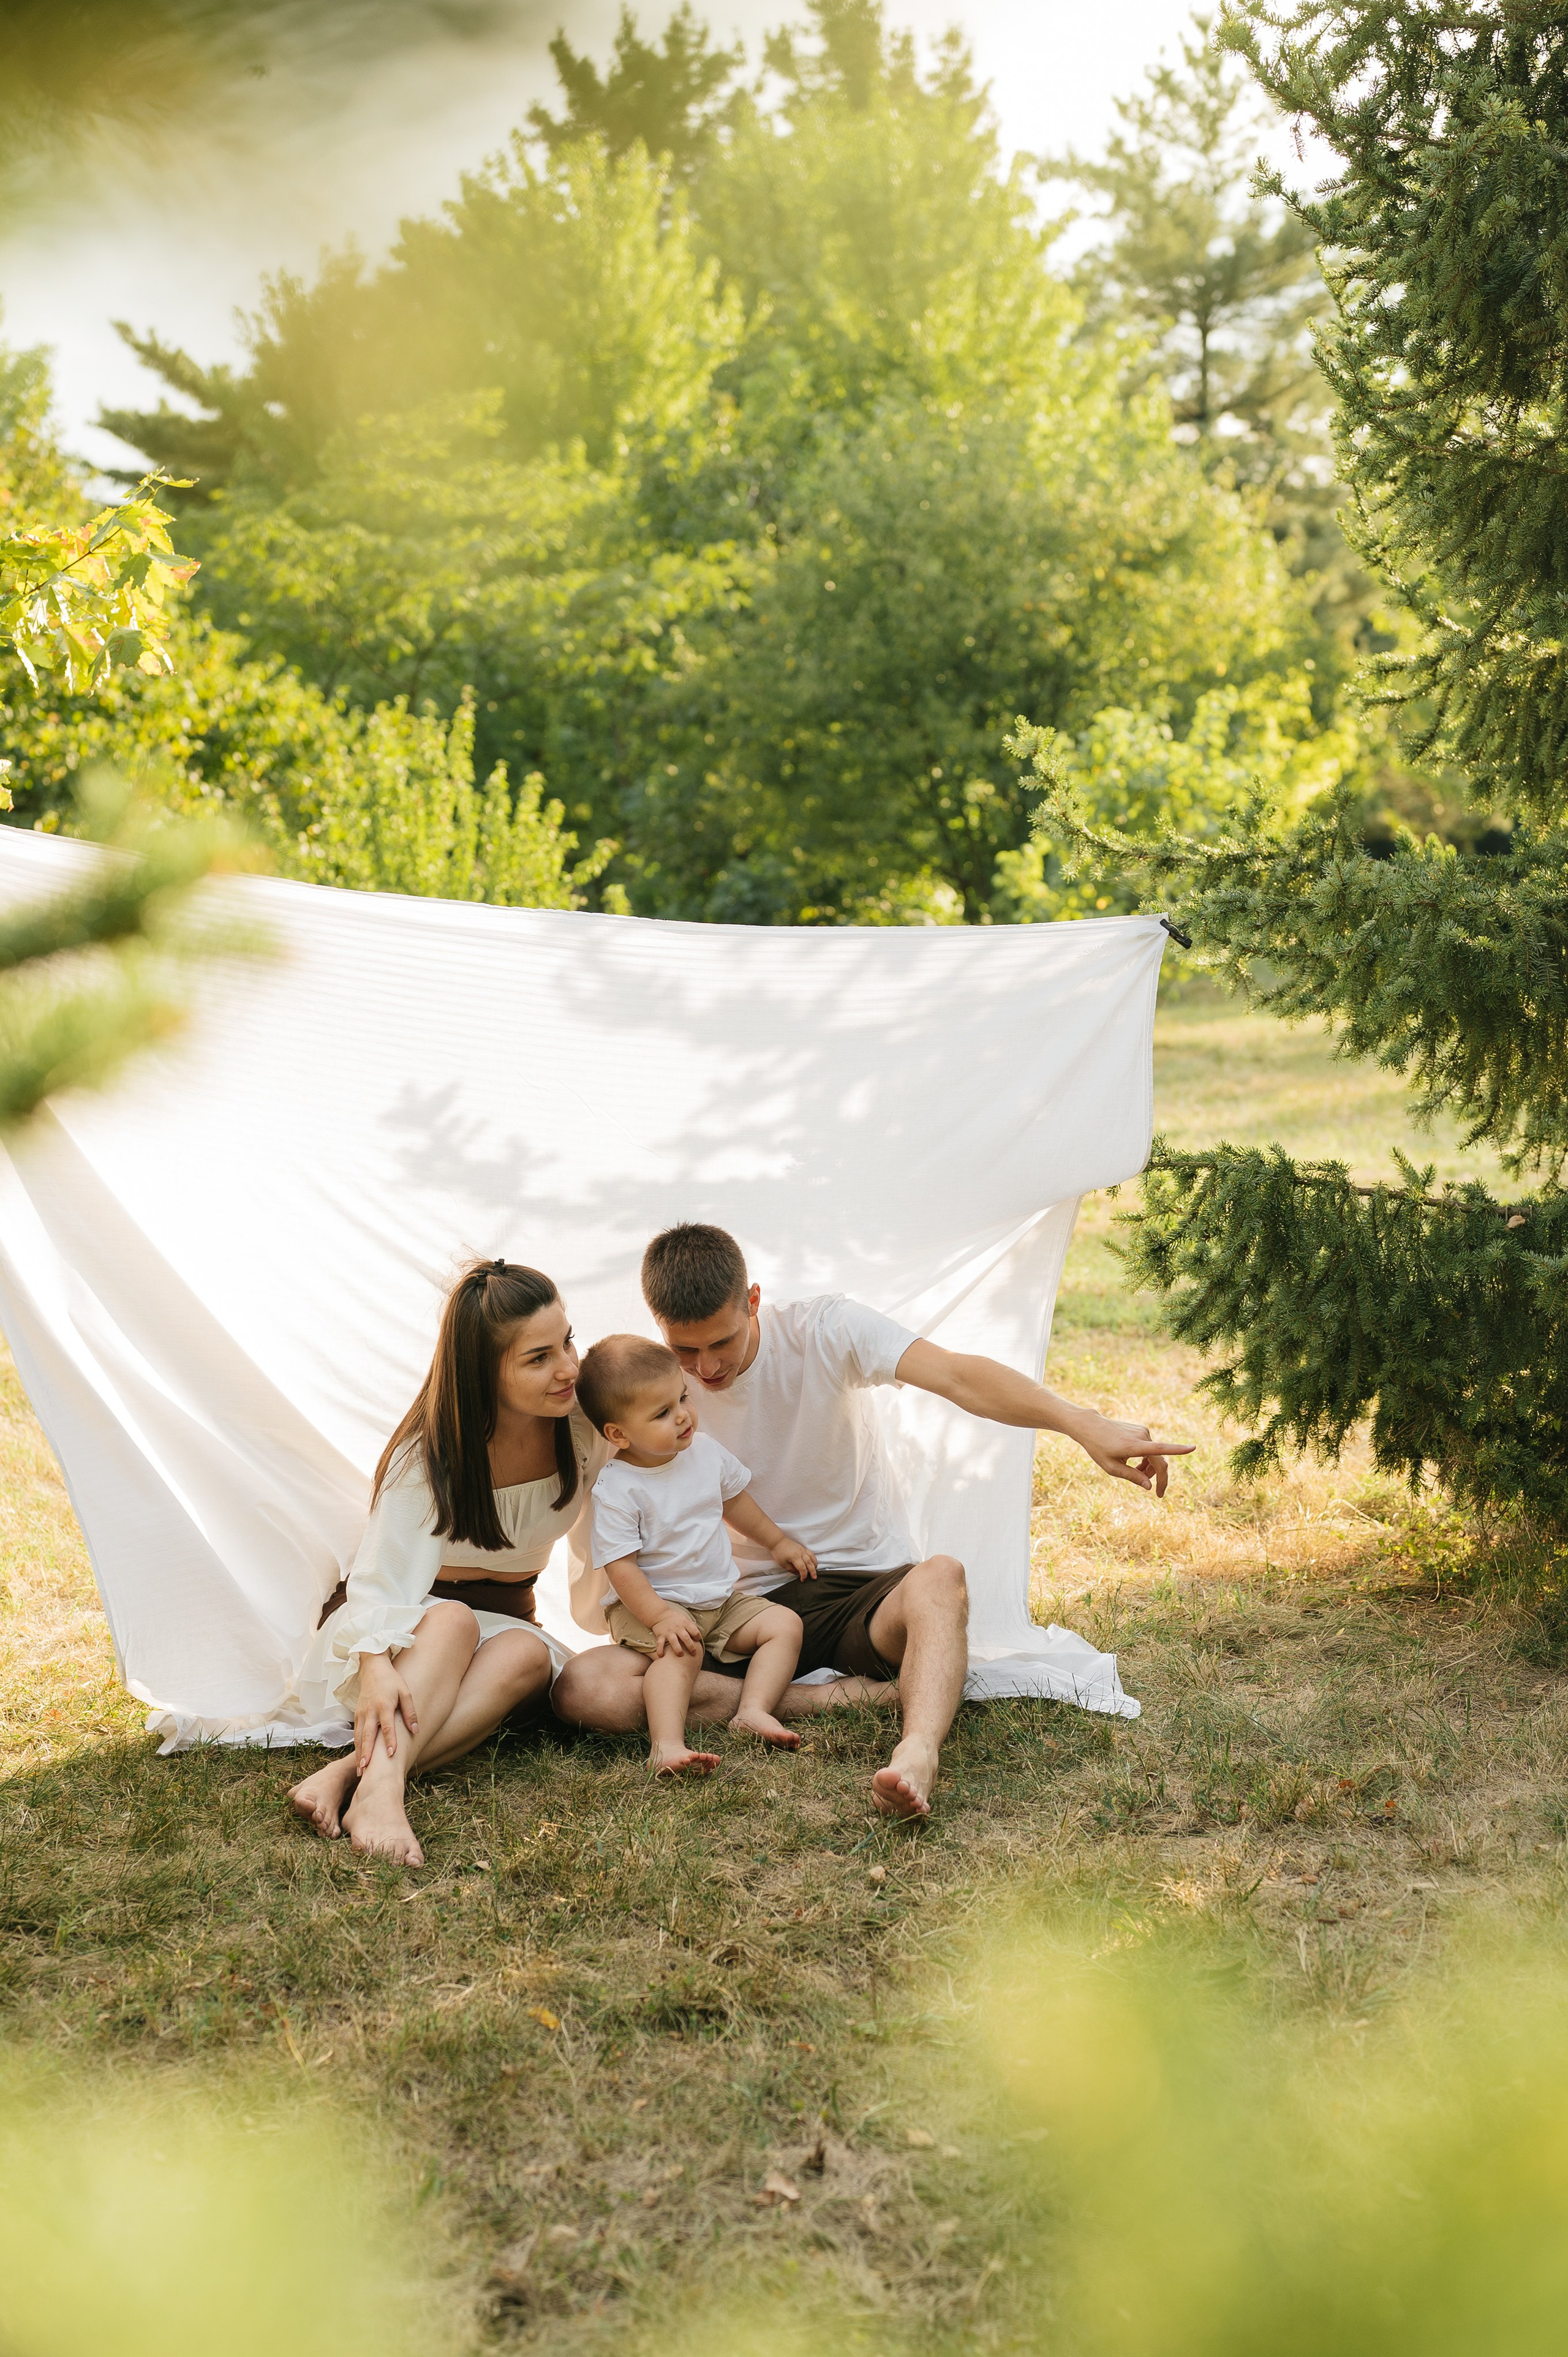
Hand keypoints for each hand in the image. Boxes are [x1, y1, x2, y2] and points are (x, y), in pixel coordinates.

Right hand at [353, 1650, 416, 1771]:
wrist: (373, 1668)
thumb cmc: (391, 1680)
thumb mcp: (405, 1692)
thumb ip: (410, 1712)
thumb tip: (415, 1730)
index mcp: (384, 1706)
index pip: (387, 1727)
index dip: (390, 1741)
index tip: (392, 1755)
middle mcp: (370, 1711)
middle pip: (367, 1735)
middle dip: (366, 1753)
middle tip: (365, 1769)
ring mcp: (361, 1713)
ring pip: (358, 1737)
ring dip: (359, 1754)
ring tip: (359, 1770)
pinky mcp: (356, 1714)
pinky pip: (355, 1733)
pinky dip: (356, 1747)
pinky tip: (358, 1758)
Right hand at [651, 1607, 703, 1658]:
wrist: (660, 1614)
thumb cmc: (676, 1619)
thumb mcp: (685, 1619)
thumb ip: (691, 1627)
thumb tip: (699, 1637)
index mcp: (685, 1623)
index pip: (694, 1631)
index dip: (698, 1637)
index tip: (697, 1641)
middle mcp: (677, 1628)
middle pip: (685, 1638)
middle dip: (691, 1646)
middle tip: (694, 1653)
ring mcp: (669, 1632)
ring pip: (673, 1641)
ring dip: (678, 1649)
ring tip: (681, 1655)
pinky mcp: (660, 1635)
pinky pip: (660, 1643)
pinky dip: (660, 1650)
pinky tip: (661, 1656)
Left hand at [772, 1536, 817, 1578]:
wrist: (778, 1541)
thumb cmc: (779, 1552)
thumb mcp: (782, 1564)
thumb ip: (791, 1569)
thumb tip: (798, 1573)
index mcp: (795, 1557)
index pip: (802, 1568)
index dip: (803, 1575)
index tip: (802, 1580)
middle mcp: (801, 1553)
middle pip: (809, 1563)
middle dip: (812, 1571)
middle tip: (814, 1578)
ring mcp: (802, 1549)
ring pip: (812, 1557)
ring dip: (815, 1565)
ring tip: (815, 1570)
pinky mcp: (802, 1548)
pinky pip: (811, 1553)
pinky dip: (813, 1558)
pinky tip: (813, 1562)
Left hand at [1067, 1408, 1192, 1495]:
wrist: (1091, 1427)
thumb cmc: (1098, 1449)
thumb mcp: (1112, 1468)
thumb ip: (1132, 1477)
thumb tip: (1150, 1487)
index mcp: (1134, 1446)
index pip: (1159, 1449)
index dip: (1178, 1450)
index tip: (1193, 1448)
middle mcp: (1142, 1436)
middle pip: (1160, 1461)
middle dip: (1159, 1478)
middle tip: (1157, 1494)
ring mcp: (1143, 1432)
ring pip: (1155, 1455)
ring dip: (1151, 1468)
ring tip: (1137, 1474)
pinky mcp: (1142, 1430)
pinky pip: (1151, 1449)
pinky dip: (1147, 1459)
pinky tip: (1136, 1464)